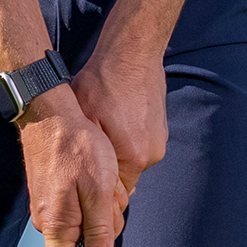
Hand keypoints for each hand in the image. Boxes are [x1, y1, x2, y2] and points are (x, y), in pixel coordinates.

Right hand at [15, 86, 125, 246]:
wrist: (52, 114)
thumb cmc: (77, 148)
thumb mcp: (99, 191)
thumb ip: (98, 232)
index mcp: (57, 227)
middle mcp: (48, 223)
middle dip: (103, 233)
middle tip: (111, 202)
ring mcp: (49, 209)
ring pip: (84, 227)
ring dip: (102, 211)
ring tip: (105, 183)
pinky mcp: (53, 196)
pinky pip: (80, 209)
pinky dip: (94, 198)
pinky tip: (98, 177)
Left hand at [72, 52, 168, 196]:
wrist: (133, 53)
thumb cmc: (104, 82)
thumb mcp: (85, 119)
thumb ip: (89, 157)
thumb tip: (89, 183)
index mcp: (134, 158)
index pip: (118, 193)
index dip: (100, 187)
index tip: (86, 173)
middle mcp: (151, 154)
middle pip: (126, 178)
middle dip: (108, 169)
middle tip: (90, 147)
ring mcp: (159, 142)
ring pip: (133, 160)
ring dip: (118, 152)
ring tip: (104, 128)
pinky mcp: (161, 130)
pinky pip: (141, 145)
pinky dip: (128, 138)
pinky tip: (117, 120)